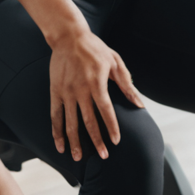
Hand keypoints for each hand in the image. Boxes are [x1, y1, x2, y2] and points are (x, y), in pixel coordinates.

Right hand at [49, 29, 142, 163]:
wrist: (68, 36)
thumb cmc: (95, 48)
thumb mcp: (115, 61)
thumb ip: (127, 84)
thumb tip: (139, 103)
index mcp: (96, 82)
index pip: (105, 110)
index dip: (111, 127)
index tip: (115, 142)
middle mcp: (80, 90)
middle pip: (88, 121)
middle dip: (96, 140)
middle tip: (103, 156)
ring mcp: (65, 92)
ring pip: (70, 122)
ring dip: (75, 141)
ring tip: (78, 157)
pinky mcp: (55, 92)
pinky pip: (55, 115)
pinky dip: (56, 131)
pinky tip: (60, 145)